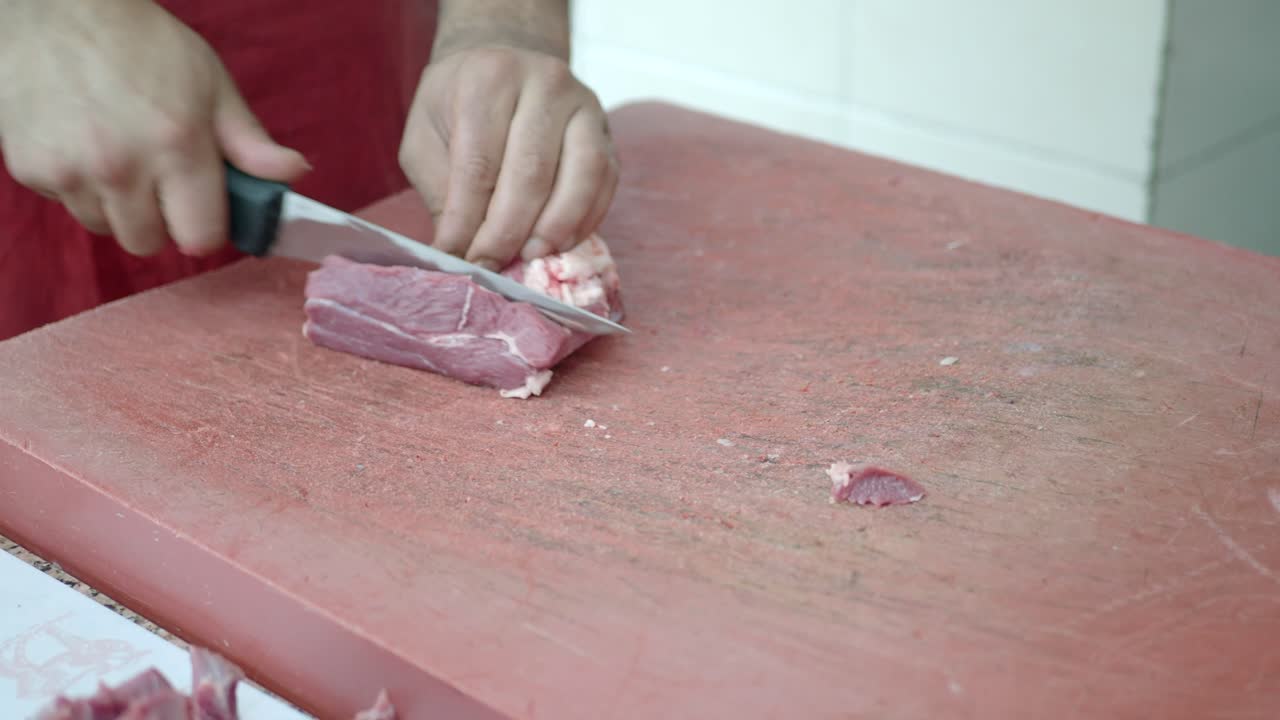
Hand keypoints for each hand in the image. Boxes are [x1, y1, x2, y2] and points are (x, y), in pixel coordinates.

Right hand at [0, 0, 308, 256]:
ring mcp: (70, 172)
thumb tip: (295, 173)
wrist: (54, 10)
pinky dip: (78, 186)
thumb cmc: (144, 46)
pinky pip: (67, 206)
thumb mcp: (211, 85)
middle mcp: (121, 168)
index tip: (201, 206)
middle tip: (157, 177)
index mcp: (177, 147)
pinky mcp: (31, 170)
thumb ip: (250, 141)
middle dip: (160, 220)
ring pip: (106, 229)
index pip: (200, 239)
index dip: (204, 226)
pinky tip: (83, 143)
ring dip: (117, 206)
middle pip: (149, 244)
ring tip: (118, 155)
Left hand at [399, 45, 618, 270]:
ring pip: (581, 174)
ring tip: (531, 256)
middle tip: (492, 266)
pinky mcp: (607, 131)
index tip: (459, 257)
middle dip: (509, 230)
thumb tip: (458, 250)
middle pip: (531, 171)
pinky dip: (585, 219)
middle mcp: (544, 82)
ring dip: (556, 226)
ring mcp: (584, 104)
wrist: (503, 65)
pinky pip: (605, 181)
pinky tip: (560, 243)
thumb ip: (440, 188)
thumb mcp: (426, 138)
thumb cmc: (457, 108)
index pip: (480, 164)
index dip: (469, 220)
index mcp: (489, 78)